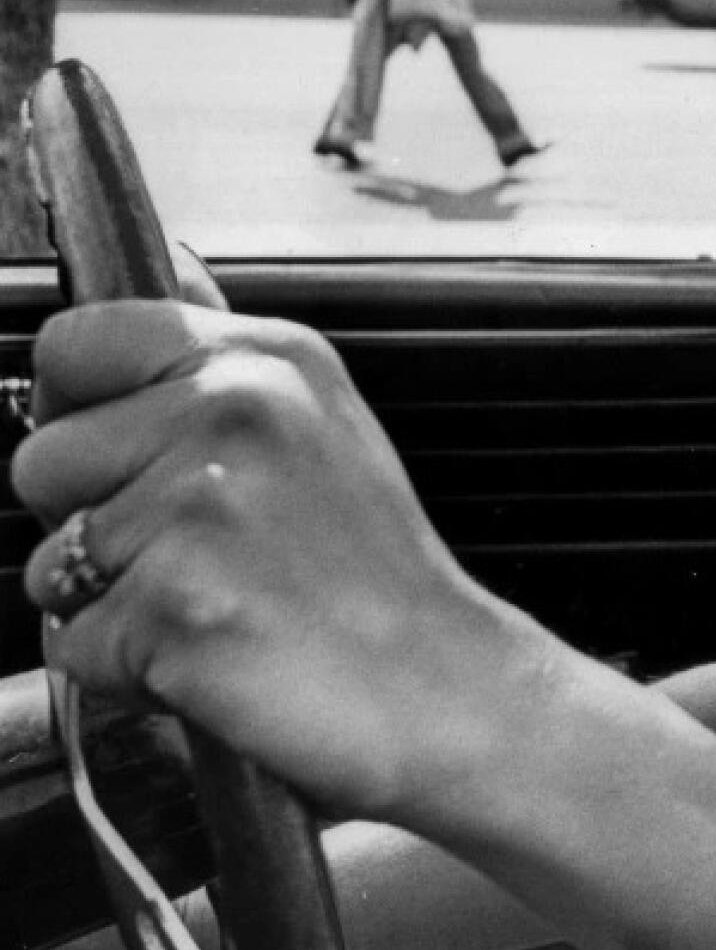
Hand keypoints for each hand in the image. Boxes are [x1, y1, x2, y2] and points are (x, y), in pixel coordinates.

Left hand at [12, 302, 536, 820]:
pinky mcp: (174, 604)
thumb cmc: (375, 575)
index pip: (74, 340)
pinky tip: (214, 653)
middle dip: (90, 519)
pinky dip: (127, 669)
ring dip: (108, 601)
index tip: (135, 454)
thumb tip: (169, 259)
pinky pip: (70, 644)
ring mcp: (202, 507)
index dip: (80, 408)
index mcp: (268, 357)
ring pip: (46, 560)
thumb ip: (223, 348)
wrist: (440, 690)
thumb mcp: (321, 420)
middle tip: (199, 549)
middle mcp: (233, 413)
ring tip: (214, 601)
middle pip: (41, 457)